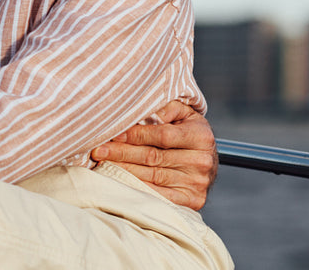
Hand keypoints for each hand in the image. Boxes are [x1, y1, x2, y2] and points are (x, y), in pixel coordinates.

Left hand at [90, 100, 216, 209]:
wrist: (209, 161)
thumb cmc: (189, 133)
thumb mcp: (184, 114)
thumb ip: (167, 108)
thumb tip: (144, 111)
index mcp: (201, 136)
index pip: (162, 135)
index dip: (135, 135)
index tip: (113, 134)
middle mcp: (202, 161)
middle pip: (154, 157)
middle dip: (122, 153)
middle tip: (99, 151)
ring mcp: (197, 183)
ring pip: (153, 177)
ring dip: (124, 170)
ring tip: (103, 164)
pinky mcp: (193, 200)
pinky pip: (160, 196)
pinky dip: (138, 189)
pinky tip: (120, 182)